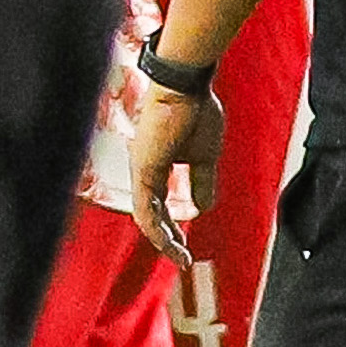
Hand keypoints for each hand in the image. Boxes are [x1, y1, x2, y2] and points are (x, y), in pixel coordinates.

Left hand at [125, 81, 225, 267]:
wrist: (186, 87)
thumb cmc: (195, 111)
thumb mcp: (204, 157)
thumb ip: (201, 183)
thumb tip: (202, 208)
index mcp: (157, 166)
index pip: (160, 205)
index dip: (173, 228)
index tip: (187, 248)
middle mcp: (145, 169)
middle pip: (151, 215)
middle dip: (167, 240)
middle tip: (183, 259)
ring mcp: (141, 169)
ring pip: (146, 216)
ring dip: (163, 240)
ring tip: (179, 257)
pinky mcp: (143, 168)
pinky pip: (145, 207)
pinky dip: (156, 228)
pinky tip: (168, 243)